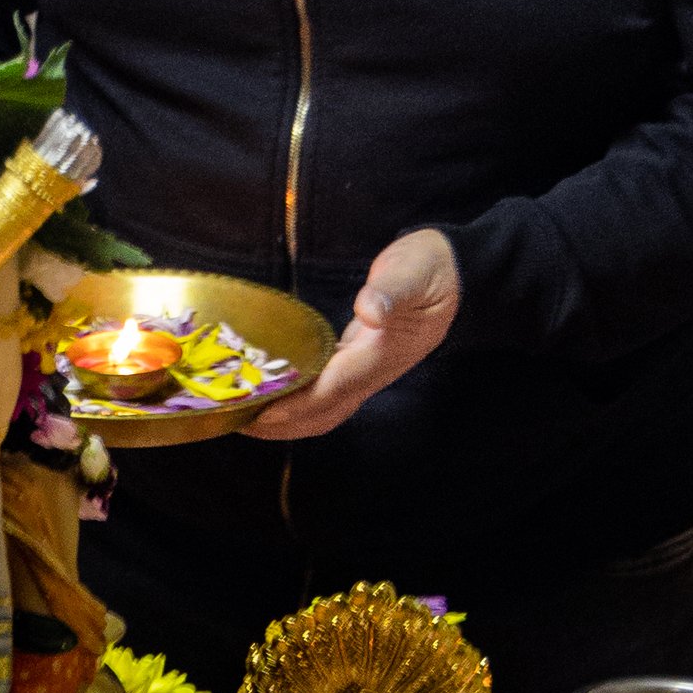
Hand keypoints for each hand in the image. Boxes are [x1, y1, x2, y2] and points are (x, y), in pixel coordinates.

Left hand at [248, 228, 459, 439]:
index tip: (261, 409)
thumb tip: (370, 310)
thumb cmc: (430, 268)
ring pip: (323, 411)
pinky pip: (324, 396)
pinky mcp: (359, 366)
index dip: (297, 403)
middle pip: (323, 413)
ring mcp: (367, 373)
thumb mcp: (414, 271)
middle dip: (281, 424)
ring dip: (285, 421)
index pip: (334, 389)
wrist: (456, 275)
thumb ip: (392, 290)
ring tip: (244, 417)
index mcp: (382, 354)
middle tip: (236, 420)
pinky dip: (294, 404)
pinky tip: (270, 396)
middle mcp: (372, 372)